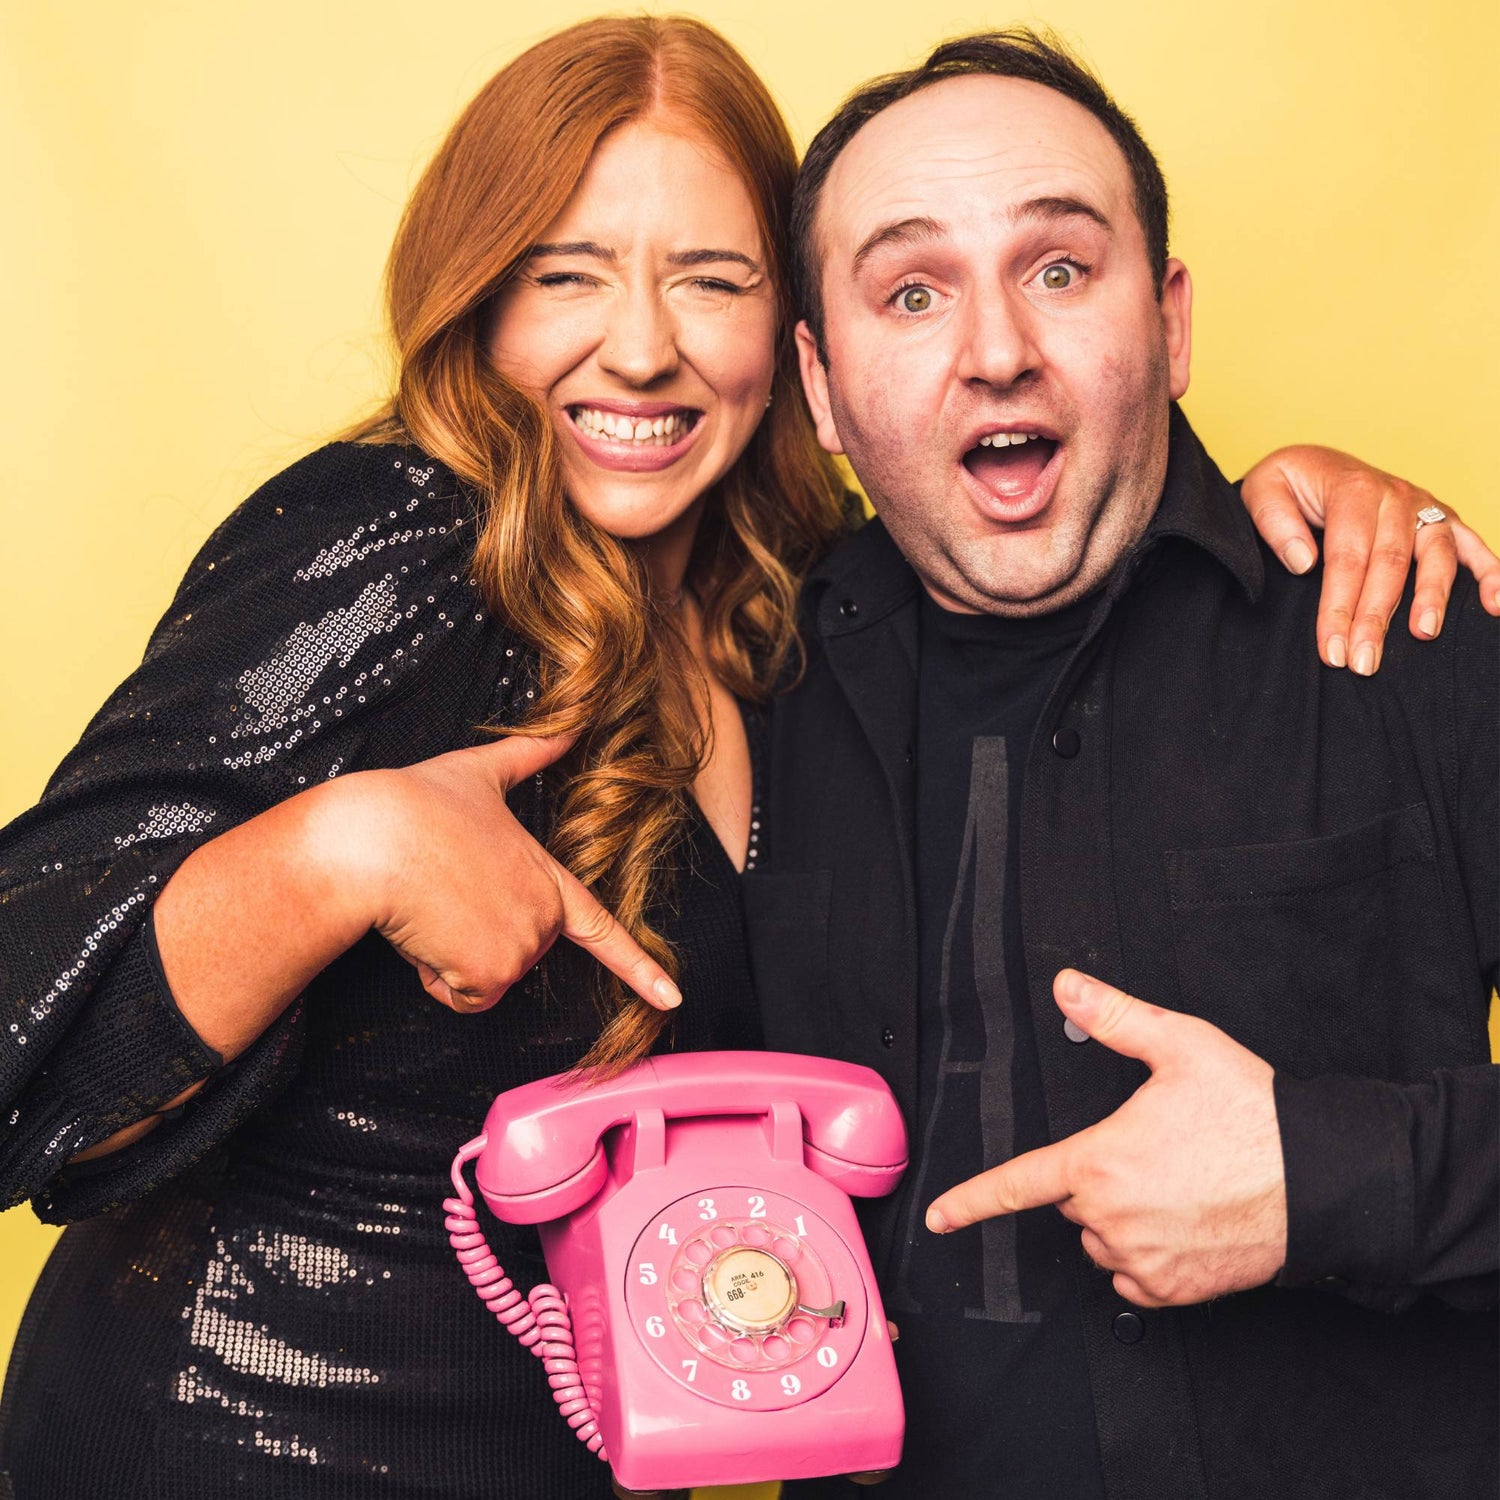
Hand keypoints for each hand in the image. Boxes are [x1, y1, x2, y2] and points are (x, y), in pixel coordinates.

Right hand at [333, 734, 680, 1015]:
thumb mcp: (479, 771)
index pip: (601, 928)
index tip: (672, 997)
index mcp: (546, 877)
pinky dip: (437, 975)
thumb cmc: (415, 806)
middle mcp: (544, 915)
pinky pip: (463, 996)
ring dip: (450, 957)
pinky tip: (425, 932)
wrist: (373, 840)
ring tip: (430, 908)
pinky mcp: (492, 972)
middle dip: (473, 939)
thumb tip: (567, 723)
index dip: (639, 967)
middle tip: (442, 894)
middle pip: (514, 956)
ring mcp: (522, 946)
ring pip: (484, 980)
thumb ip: (528, 754)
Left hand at [925, 969, 1286, 1307]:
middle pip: (1075, 1199)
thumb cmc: (1254, 1115)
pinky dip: (1146, 1257)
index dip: (971, 1201)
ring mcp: (1144, 1259)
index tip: (940, 1217)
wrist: (1321, 1180)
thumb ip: (1114, 1016)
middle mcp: (1113, 1218)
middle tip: (1152, 1151)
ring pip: (1103, 1238)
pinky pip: (1134, 1279)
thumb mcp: (1180, 1044)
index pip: (1017, 1184)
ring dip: (1121, 1218)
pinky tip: (1181, 1225)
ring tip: (1176, 1186)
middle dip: (1098, 1177)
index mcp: (1100, 1162)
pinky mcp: (1176, 1290)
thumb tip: (1070, 988)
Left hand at [1241, 445, 1499, 672]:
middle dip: (1376, 618)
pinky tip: (1495, 605)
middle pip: (1390, 564)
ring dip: (1432, 598)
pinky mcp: (1441, 519)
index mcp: (1353, 488)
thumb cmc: (1289, 485)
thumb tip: (1304, 562)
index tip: (1332, 649)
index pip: (1347, 558)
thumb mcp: (1263, 490)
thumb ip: (1275, 522)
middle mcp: (1395, 496)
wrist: (1314, 465)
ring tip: (1424, 635)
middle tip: (1364, 663)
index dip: (1339, 607)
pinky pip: (1472, 545)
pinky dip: (1491, 573)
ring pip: (1435, 555)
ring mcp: (1423, 506)